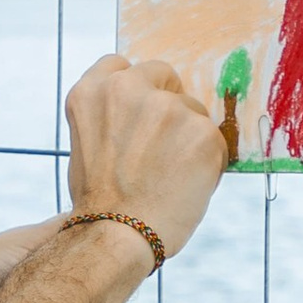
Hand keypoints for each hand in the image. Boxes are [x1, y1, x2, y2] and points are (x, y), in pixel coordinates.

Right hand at [63, 55, 224, 259]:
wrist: (116, 236)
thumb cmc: (100, 201)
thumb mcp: (88, 144)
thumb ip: (114, 118)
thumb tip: (150, 113)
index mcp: (93, 91)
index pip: (120, 66)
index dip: (134, 89)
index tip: (138, 111)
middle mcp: (129, 89)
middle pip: (164, 78)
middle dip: (167, 105)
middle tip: (161, 148)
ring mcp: (168, 108)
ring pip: (192, 112)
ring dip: (188, 137)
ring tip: (169, 177)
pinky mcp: (203, 131)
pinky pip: (214, 140)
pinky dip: (207, 161)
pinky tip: (186, 186)